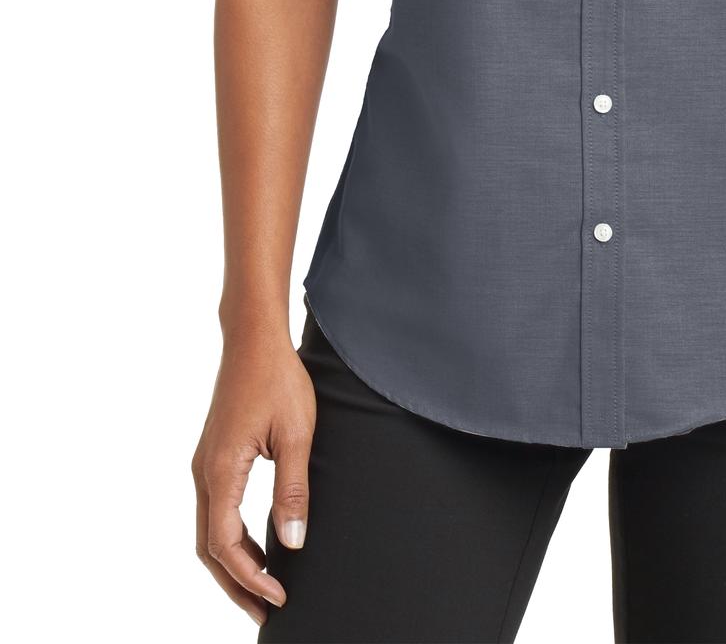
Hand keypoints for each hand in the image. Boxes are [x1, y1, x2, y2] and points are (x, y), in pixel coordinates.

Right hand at [192, 323, 316, 623]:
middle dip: (236, 584)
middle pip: (209, 547)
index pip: (224, 544)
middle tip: (267, 612)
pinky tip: (257, 548)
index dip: (249, 578)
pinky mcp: (214, 457)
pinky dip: (231, 539)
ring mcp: (205, 465)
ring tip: (263, 589)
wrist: (254, 338)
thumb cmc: (278, 378)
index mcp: (221, 469)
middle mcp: (205, 472)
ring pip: (209, 532)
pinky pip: (215, 511)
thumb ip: (293, 489)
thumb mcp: (295, 433)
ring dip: (233, 564)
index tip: (278, 598)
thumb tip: (292, 543)